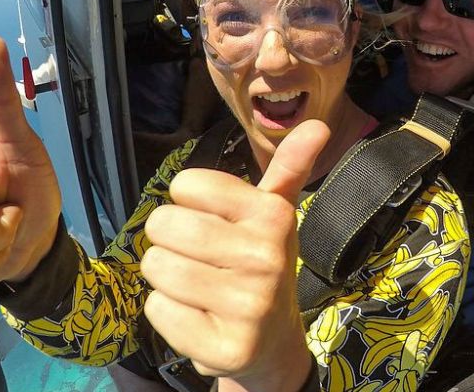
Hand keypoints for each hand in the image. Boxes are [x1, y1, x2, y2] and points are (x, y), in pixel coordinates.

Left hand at [142, 120, 329, 390]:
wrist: (271, 343)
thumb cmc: (261, 264)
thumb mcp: (276, 214)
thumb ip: (290, 167)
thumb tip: (318, 126)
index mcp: (273, 216)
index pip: (186, 184)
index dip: (189, 203)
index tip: (213, 220)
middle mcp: (265, 259)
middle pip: (163, 224)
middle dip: (171, 240)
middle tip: (201, 257)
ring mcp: (247, 307)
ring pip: (156, 265)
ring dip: (167, 277)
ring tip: (199, 286)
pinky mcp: (224, 348)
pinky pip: (156, 309)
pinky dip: (168, 313)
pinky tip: (199, 316)